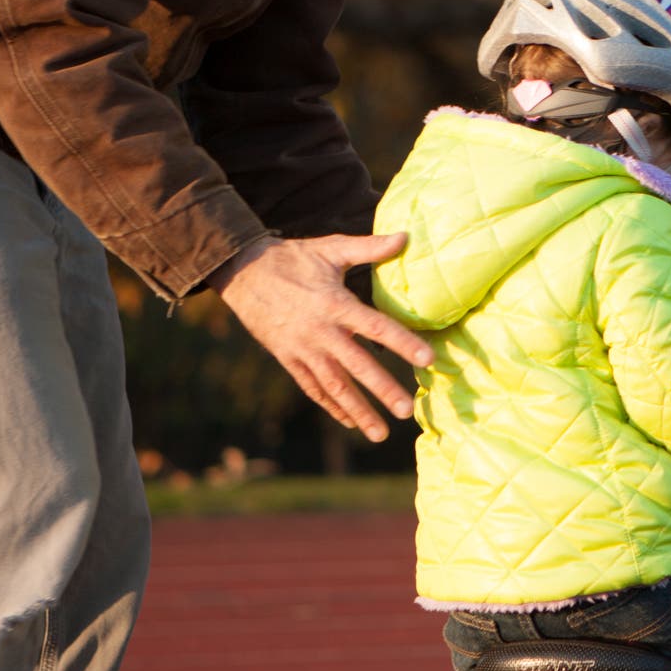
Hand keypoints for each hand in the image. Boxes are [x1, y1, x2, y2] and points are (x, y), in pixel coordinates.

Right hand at [215, 232, 433, 442]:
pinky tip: (349, 422)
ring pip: (334, 386)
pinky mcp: (288, 359)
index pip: (376, 327)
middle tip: (407, 411)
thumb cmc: (292, 258)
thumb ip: (369, 247)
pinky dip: (331, 406)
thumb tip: (406, 237)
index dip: (403, 343)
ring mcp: (302, 349)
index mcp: (335, 304)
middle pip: (357, 366)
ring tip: (381, 433)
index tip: (428, 359)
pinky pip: (312, 388)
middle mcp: (320, 332)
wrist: (241, 272)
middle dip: (382, 390)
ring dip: (358, 411)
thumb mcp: (330, 248)